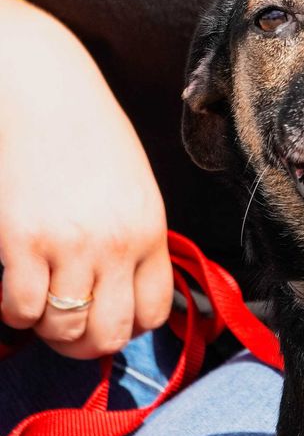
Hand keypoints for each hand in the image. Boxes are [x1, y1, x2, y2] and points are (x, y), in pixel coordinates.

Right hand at [0, 0, 172, 358]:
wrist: (44, 92)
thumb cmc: (91, 138)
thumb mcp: (135, 189)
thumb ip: (136, 240)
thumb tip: (126, 289)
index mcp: (150, 231)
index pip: (154, 312)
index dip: (132, 327)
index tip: (112, 318)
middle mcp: (116, 245)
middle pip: (111, 332)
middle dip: (90, 344)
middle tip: (72, 332)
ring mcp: (69, 245)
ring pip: (64, 328)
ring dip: (50, 329)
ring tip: (43, 307)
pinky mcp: (21, 240)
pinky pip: (21, 308)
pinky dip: (16, 312)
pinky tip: (15, 291)